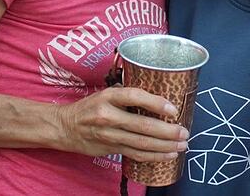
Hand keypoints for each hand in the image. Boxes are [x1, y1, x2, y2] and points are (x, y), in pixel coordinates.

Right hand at [55, 87, 187, 161]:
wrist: (65, 127)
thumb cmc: (90, 107)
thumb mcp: (105, 93)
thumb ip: (127, 95)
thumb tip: (157, 94)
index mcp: (108, 96)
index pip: (135, 97)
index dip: (155, 102)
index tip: (173, 109)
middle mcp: (108, 115)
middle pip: (142, 125)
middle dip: (167, 131)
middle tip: (184, 132)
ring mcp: (109, 135)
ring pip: (141, 143)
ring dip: (165, 146)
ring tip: (182, 145)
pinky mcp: (110, 149)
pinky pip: (136, 154)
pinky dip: (154, 156)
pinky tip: (168, 155)